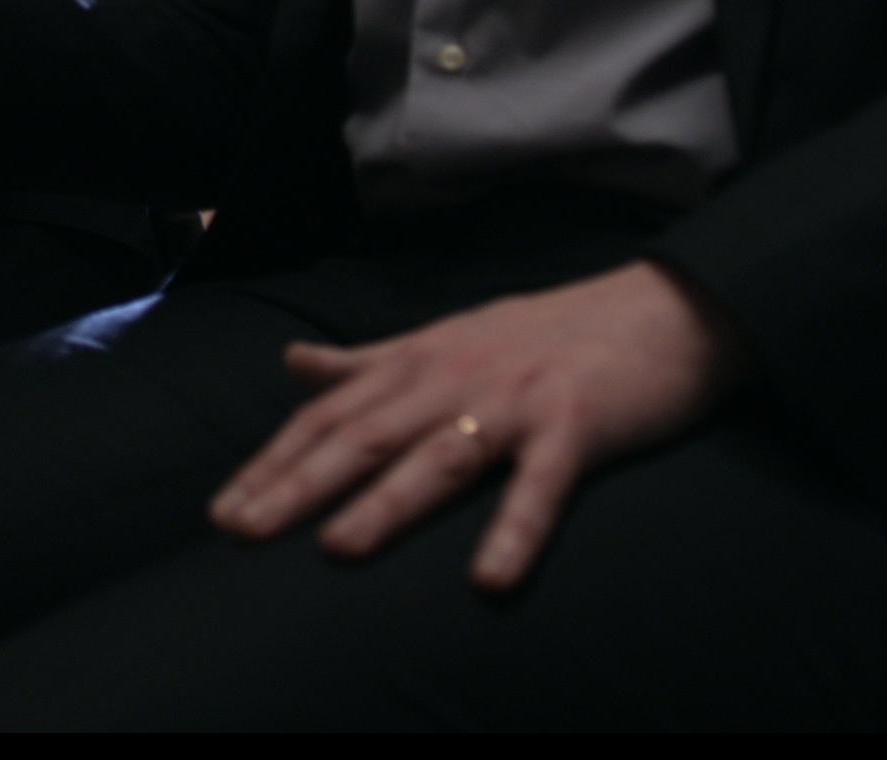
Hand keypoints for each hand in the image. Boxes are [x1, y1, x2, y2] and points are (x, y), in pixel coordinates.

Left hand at [208, 260, 748, 590]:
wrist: (663, 307)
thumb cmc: (547, 333)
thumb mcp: (446, 337)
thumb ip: (367, 360)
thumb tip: (292, 364)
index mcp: (419, 362)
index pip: (330, 414)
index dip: (275, 460)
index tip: (222, 508)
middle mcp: (455, 379)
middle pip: (365, 436)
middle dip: (298, 484)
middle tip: (240, 529)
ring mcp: (516, 403)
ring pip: (439, 457)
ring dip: (387, 505)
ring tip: (337, 548)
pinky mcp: (579, 427)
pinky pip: (542, 486)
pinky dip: (516, 530)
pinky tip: (490, 580)